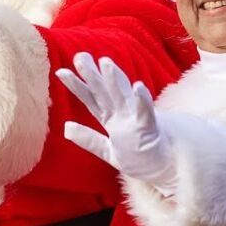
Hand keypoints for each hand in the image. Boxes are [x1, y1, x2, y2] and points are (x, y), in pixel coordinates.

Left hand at [57, 53, 175, 189]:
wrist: (164, 168)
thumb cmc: (139, 157)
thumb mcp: (108, 150)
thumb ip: (88, 139)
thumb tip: (66, 127)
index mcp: (111, 119)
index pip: (91, 100)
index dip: (77, 86)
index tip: (61, 72)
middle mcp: (122, 115)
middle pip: (104, 93)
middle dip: (91, 75)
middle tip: (79, 56)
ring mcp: (135, 119)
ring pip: (122, 97)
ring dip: (114, 80)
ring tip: (105, 62)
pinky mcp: (150, 128)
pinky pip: (145, 113)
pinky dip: (142, 100)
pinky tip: (138, 86)